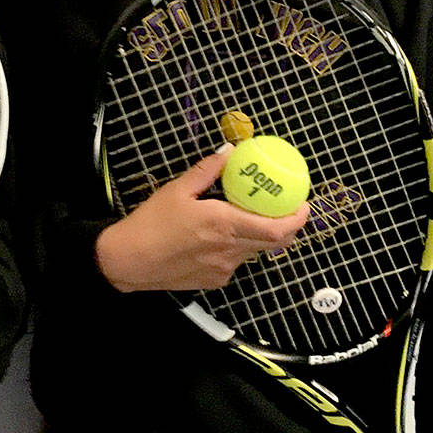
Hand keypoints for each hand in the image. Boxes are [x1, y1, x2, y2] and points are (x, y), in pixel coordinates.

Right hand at [95, 147, 308, 293]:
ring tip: (252, 217)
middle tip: (288, 209)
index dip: (297, 219)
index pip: (276, 229)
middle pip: (274, 243)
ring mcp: (223, 268)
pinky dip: (238, 247)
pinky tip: (221, 236)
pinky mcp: (215, 280)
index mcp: (224, 224)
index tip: (304, 205)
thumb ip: (207, 170)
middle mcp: (229, 250)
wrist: (128, 260)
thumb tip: (228, 151)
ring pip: (254, 251)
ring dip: (260, 235)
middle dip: (287, 226)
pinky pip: (236, 261)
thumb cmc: (150, 224)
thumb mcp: (177, 189)